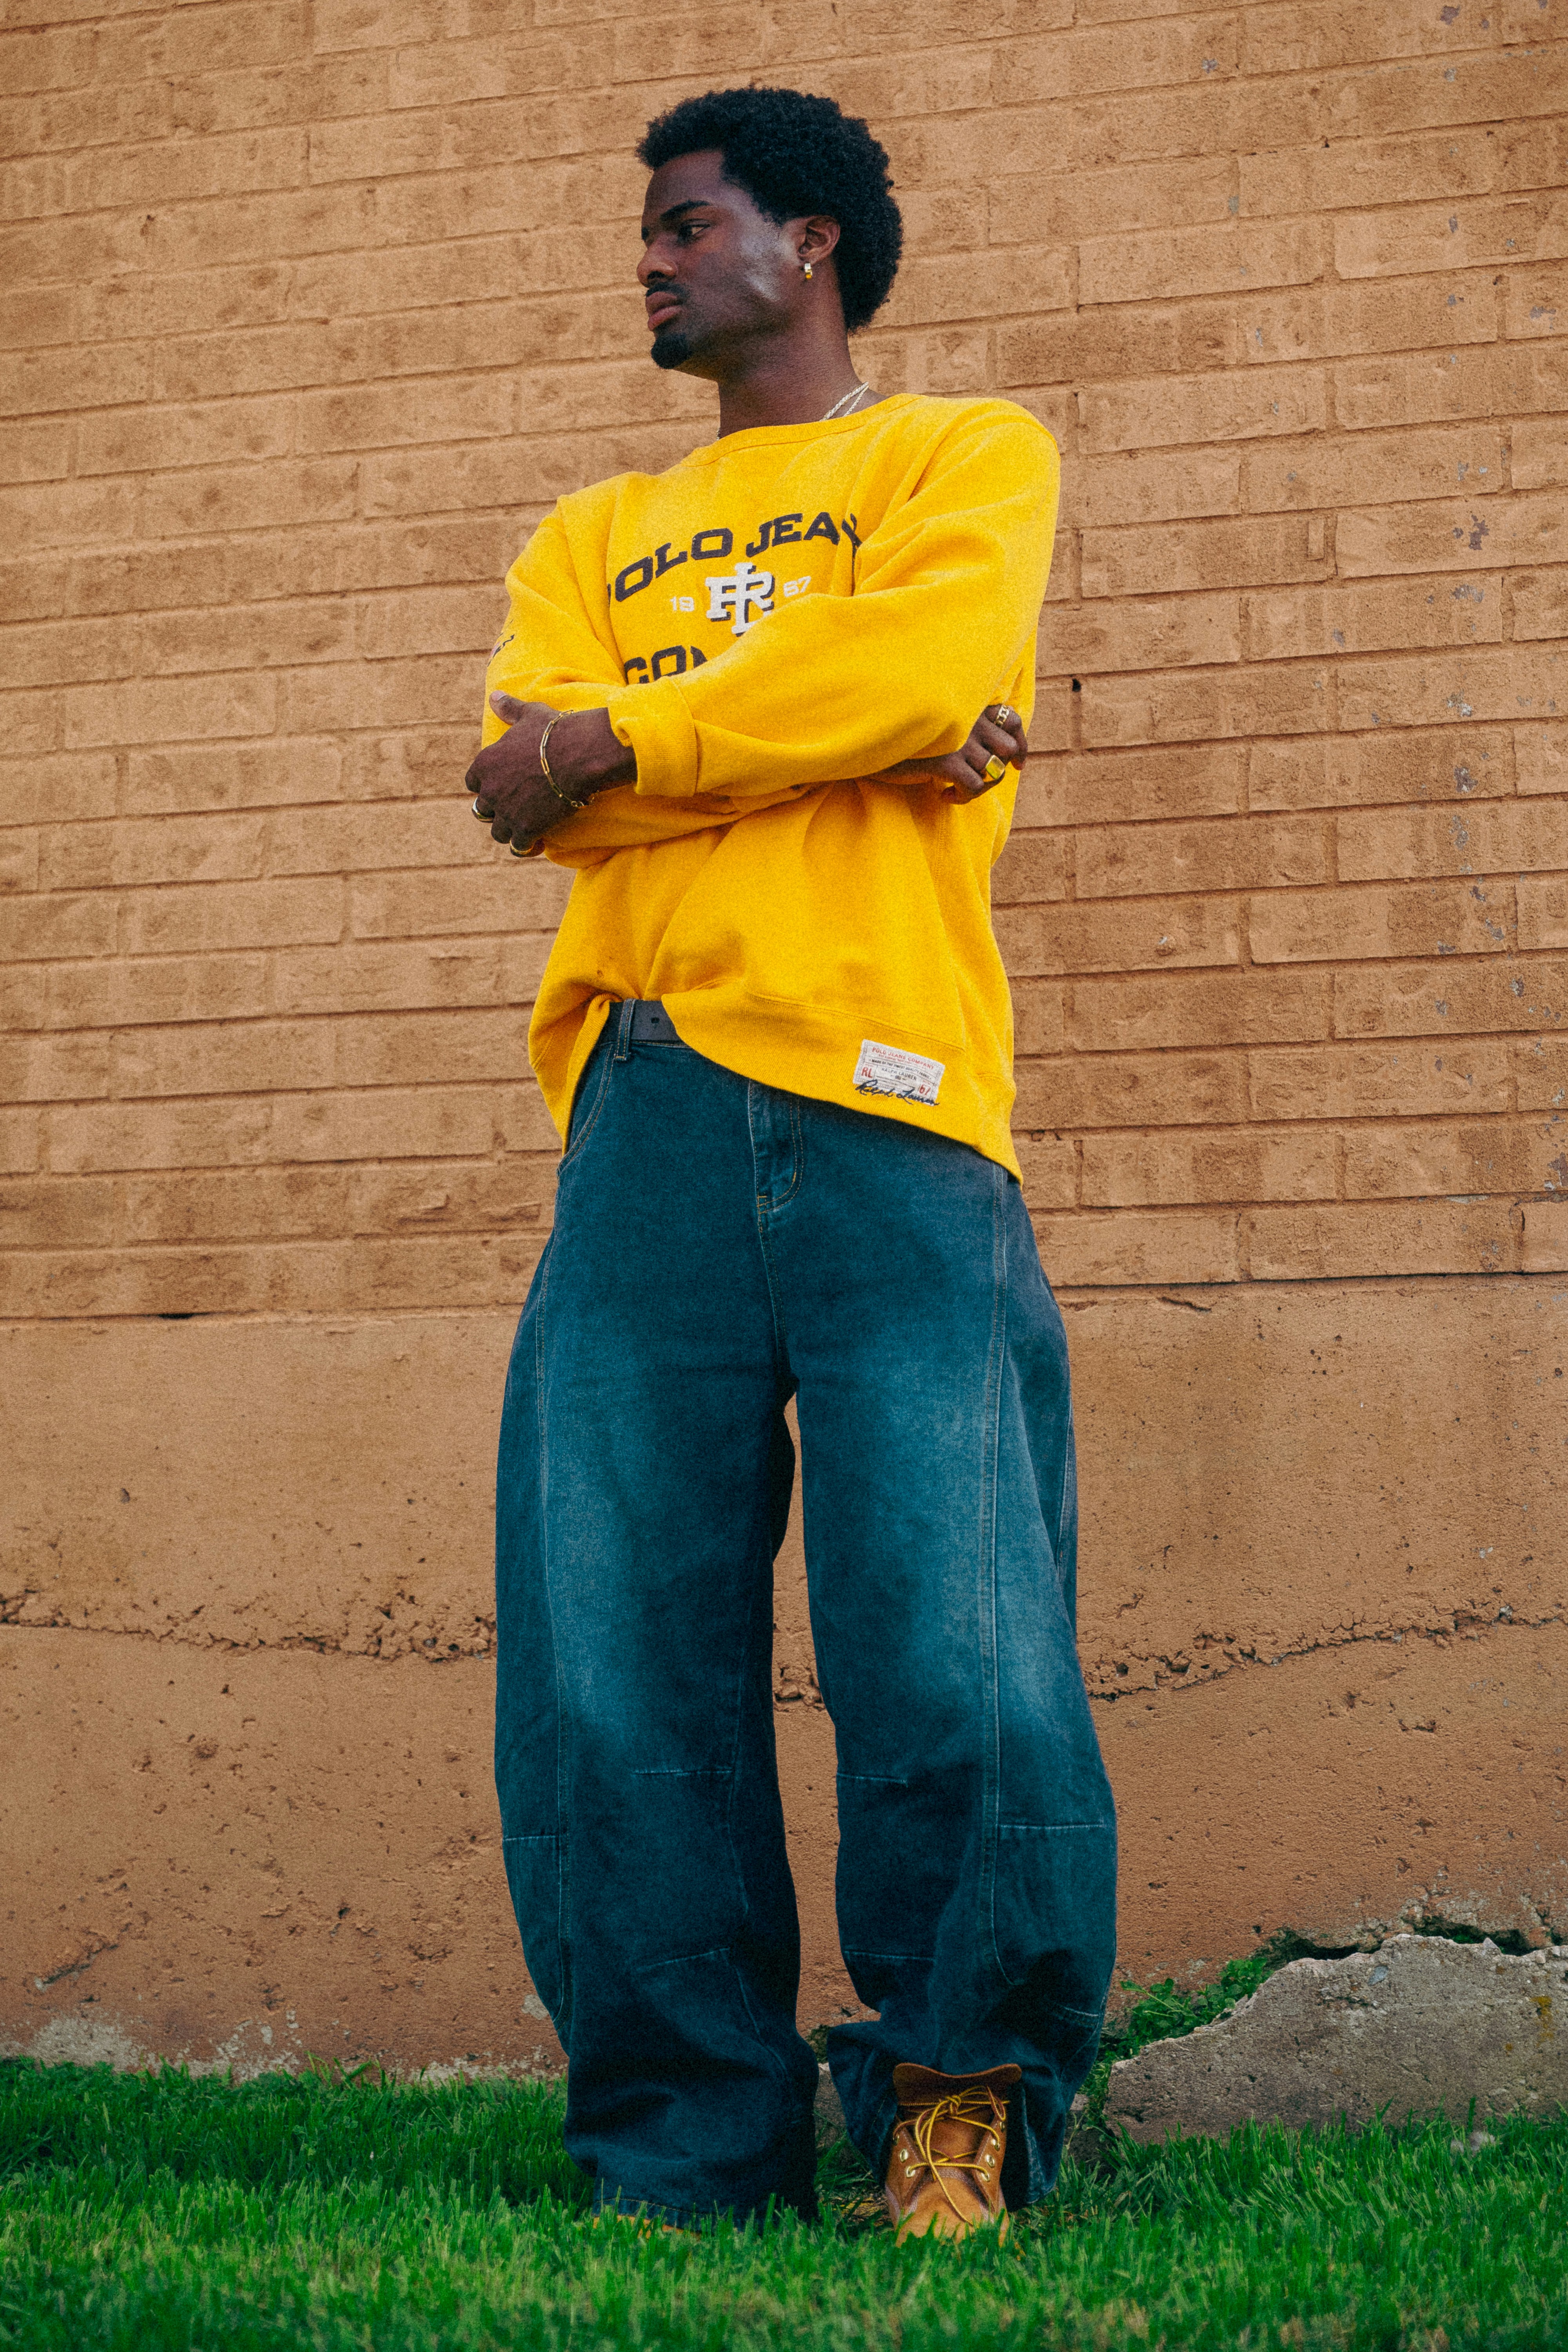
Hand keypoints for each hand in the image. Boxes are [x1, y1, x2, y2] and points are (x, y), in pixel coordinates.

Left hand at [465, 695, 633, 847]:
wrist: (578, 755)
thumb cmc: (555, 732)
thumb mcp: (529, 715)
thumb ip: (509, 709)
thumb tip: (494, 696)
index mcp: (485, 763)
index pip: (472, 782)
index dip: (486, 786)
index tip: (502, 785)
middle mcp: (490, 790)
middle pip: (482, 810)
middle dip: (496, 811)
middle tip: (517, 808)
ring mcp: (505, 811)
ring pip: (498, 831)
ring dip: (511, 831)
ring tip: (528, 827)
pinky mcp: (524, 828)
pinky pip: (517, 846)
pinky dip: (526, 846)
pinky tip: (539, 842)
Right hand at [864, 703, 1030, 801]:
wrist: (872, 737)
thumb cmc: (901, 732)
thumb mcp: (936, 723)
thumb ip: (960, 727)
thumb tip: (981, 751)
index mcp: (971, 707)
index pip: (1013, 719)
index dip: (1021, 744)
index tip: (1018, 764)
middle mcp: (971, 721)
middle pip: (1009, 749)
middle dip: (1003, 770)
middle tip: (984, 782)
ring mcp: (961, 742)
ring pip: (994, 772)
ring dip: (979, 788)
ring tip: (958, 790)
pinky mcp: (947, 762)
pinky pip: (975, 787)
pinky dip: (964, 797)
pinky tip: (944, 795)